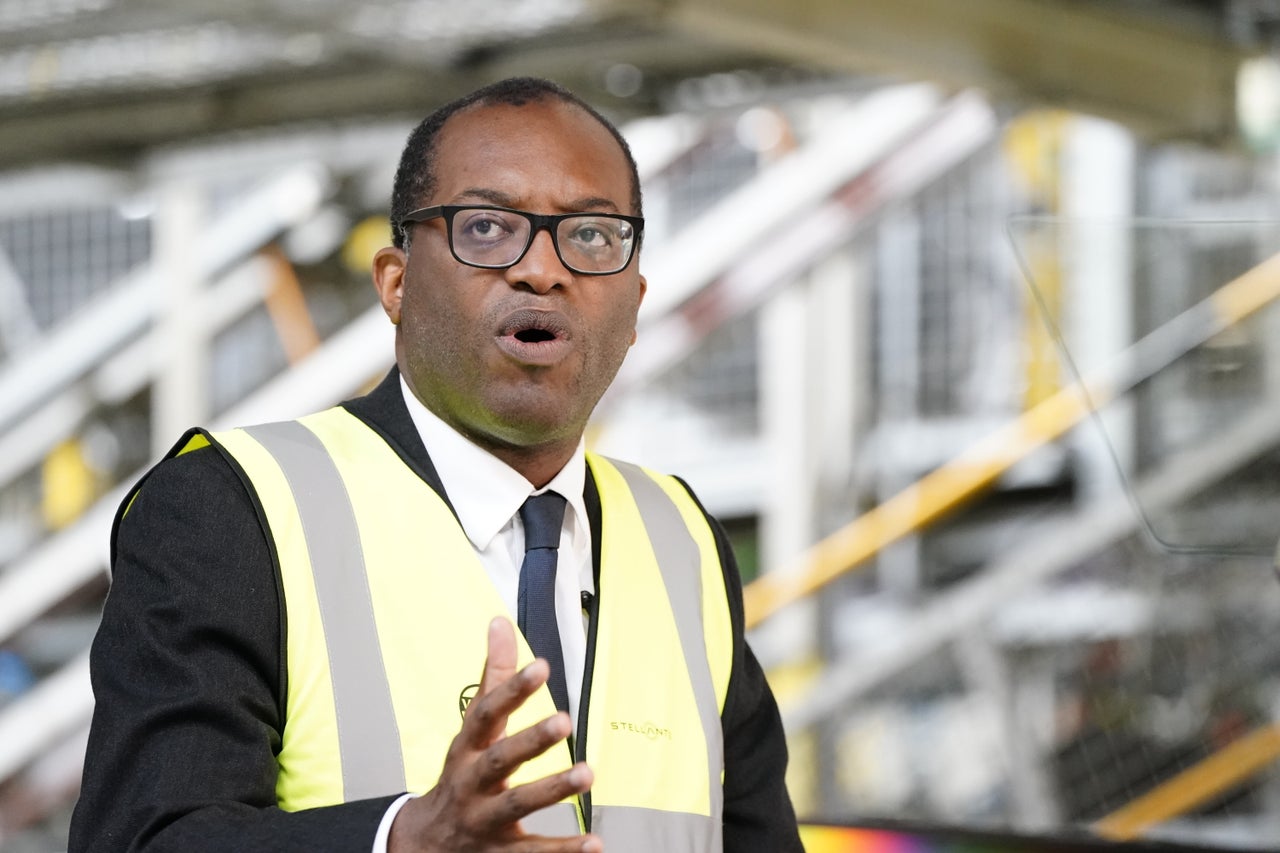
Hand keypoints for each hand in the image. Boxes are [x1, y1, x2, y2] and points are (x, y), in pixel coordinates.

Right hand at [389, 617, 601, 852]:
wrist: (425, 845)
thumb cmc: (461, 776)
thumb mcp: (472, 728)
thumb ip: (493, 677)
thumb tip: (500, 621)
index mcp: (467, 748)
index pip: (486, 713)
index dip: (512, 689)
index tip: (541, 666)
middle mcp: (472, 783)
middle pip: (498, 760)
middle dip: (529, 741)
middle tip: (563, 720)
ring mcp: (484, 821)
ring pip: (516, 806)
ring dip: (552, 790)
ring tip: (587, 774)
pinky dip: (564, 852)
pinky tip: (595, 843)